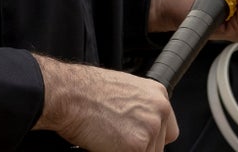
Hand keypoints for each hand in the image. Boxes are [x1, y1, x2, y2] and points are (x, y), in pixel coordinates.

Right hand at [35, 58, 177, 151]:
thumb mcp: (124, 92)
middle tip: (116, 140)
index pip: (168, 131)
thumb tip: (139, 129)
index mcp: (158, 94)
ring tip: (107, 140)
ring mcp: (150, 128)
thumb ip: (140, 110)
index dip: (152, 140)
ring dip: (127, 151)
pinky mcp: (136, 146)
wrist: (69, 94)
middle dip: (138, 147)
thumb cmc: (86, 91)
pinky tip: (103, 145)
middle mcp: (159, 110)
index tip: (140, 142)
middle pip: (158, 147)